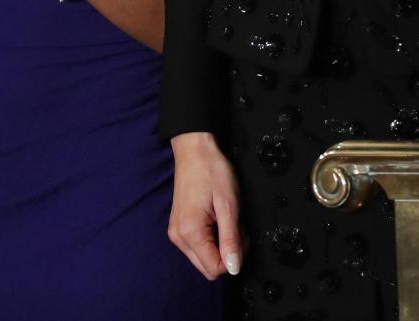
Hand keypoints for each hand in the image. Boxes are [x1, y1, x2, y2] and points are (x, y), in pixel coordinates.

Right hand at [168, 132, 242, 280]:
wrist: (194, 150)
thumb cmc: (212, 171)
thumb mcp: (229, 204)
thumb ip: (231, 239)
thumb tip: (234, 268)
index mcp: (190, 233)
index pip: (215, 268)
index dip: (235, 257)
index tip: (243, 235)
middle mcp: (179, 238)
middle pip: (207, 268)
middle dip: (227, 254)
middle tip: (237, 228)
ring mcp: (176, 233)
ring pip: (202, 258)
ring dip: (219, 247)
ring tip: (226, 221)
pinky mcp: (177, 227)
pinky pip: (196, 247)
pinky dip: (210, 240)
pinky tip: (216, 220)